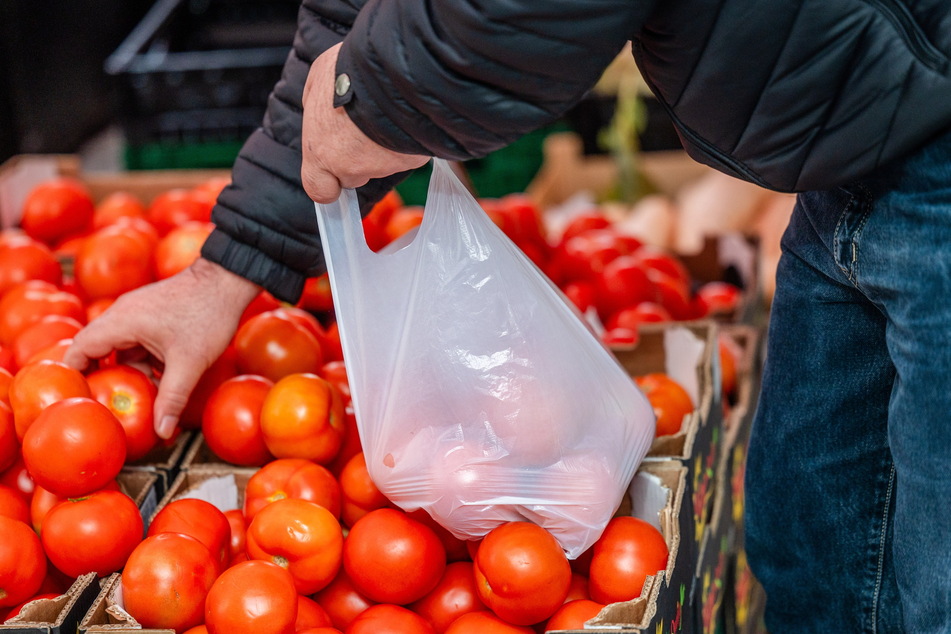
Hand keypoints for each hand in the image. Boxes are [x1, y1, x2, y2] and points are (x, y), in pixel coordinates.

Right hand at [63, 258, 260, 438]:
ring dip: (132, 373)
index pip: (79, 349)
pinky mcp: (154, 315)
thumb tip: (163, 432)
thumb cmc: (208, 314)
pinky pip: (139, 343)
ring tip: (143, 400)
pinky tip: (163, 380)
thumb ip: (172, 398)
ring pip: (123, 350)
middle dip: (106, 380)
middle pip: (98, 352)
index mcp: (120, 322)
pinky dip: (146, 362)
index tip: (79, 399)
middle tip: (111, 407)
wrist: (228, 281)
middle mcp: (123, 315)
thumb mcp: (189, 362)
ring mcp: (138, 314)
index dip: (74, 375)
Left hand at [300, 42, 429, 202]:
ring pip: (381, 166)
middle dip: (357, 159)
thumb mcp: (317, 78)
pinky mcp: (412, 160)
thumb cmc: (350, 71)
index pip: (320, 191)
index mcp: (322, 152)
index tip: (332, 174)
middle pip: (354, 176)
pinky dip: (405, 140)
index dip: (327, 184)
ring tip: (384, 115)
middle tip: (363, 129)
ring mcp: (384, 167)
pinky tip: (403, 116)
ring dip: (381, 148)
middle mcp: (353, 167)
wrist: (392, 71)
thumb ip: (314, 103)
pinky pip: (407, 154)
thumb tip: (316, 111)